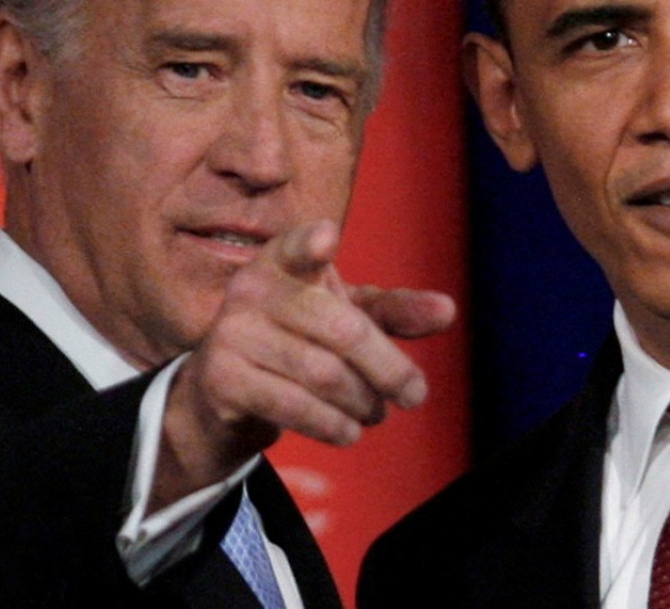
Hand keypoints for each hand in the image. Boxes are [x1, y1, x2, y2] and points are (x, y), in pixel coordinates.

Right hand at [151, 220, 454, 508]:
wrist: (221, 391)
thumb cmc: (296, 339)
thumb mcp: (344, 318)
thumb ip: (394, 312)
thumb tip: (449, 310)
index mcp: (280, 261)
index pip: (295, 247)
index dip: (310, 243)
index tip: (328, 238)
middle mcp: (251, 289)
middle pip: (340, 329)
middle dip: (388, 368)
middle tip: (415, 395)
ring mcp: (231, 335)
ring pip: (323, 373)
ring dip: (363, 401)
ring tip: (376, 412)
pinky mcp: (222, 381)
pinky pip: (294, 406)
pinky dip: (333, 424)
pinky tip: (349, 431)